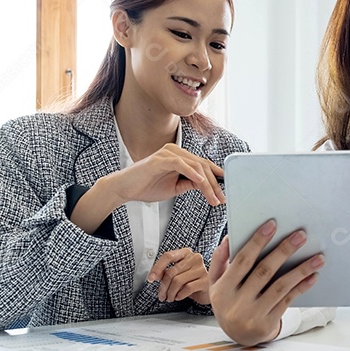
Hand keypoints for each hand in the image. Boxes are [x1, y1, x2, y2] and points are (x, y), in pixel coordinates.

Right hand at [107, 143, 224, 206]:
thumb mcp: (174, 188)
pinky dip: (192, 173)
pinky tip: (200, 183)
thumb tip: (206, 186)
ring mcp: (167, 153)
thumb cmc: (146, 187)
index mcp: (179, 157)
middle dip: (214, 184)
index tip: (225, 191)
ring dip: (206, 183)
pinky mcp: (159, 159)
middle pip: (203, 165)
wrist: (124, 188)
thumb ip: (190, 184)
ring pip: (195, 165)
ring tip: (213, 197)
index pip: (203, 165)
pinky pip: (180, 164)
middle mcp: (175, 151)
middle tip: (221, 199)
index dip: (216, 178)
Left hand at [147, 248, 209, 304]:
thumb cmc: (192, 280)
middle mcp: (194, 258)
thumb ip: (165, 272)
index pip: (168, 256)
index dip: (157, 268)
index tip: (150, 278)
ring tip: (170, 298)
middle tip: (161, 295)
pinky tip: (179, 297)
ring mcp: (201, 269)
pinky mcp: (205, 281)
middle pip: (171, 272)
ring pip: (178, 281)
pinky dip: (179, 295)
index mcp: (185, 253)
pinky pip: (187, 288)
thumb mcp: (177, 274)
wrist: (208, 289)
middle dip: (163, 287)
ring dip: (170, 293)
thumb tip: (153, 275)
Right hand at [208, 220, 324, 345]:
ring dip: (301, 270)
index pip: (242, 260)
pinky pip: (288, 301)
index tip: (272, 225)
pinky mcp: (268, 323)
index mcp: (223, 289)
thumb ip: (220, 260)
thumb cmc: (228, 301)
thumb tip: (228, 237)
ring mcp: (253, 314)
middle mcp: (237, 303)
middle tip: (301, 235)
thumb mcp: (216, 282)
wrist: (236, 337)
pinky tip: (313, 276)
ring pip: (280, 287)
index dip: (257, 241)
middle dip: (284, 250)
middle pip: (264, 271)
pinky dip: (301, 287)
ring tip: (317, 257)